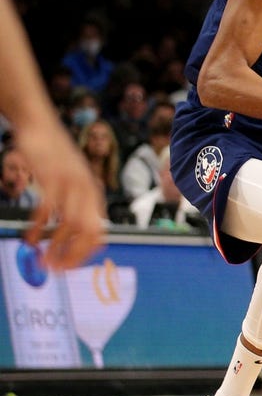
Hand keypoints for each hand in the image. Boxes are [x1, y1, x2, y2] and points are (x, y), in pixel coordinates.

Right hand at [17, 129, 105, 269]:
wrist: (40, 125)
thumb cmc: (55, 157)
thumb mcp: (72, 180)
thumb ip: (76, 202)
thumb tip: (73, 231)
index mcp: (94, 194)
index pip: (99, 232)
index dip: (87, 253)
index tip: (71, 266)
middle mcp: (87, 190)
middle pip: (88, 232)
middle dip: (73, 255)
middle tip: (56, 270)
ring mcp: (71, 183)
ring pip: (69, 224)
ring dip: (55, 246)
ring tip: (42, 260)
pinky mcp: (52, 177)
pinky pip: (47, 209)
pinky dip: (38, 228)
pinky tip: (29, 239)